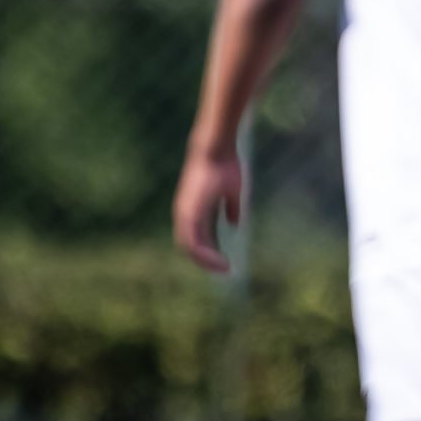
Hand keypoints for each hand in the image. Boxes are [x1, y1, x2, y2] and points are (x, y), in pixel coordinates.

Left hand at [172, 145, 243, 274]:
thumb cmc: (225, 165)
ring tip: (224, 269)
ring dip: (206, 261)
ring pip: (190, 247)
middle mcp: (185, 214)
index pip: (198, 237)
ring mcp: (184, 214)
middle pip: (192, 246)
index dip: (211, 251)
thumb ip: (232, 208)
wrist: (215, 150)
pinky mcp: (188, 214)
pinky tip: (218, 260)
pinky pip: (192, 242)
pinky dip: (204, 254)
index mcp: (194, 209)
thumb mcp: (233, 191)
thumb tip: (235, 223)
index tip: (226, 261)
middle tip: (225, 270)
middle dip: (208, 261)